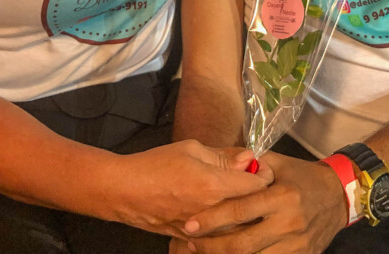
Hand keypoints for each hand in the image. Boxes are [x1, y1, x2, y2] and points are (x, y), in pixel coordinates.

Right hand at [111, 141, 273, 236]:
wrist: (124, 192)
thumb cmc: (156, 164)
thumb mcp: (191, 149)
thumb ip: (223, 156)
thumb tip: (248, 158)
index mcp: (214, 186)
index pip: (258, 185)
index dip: (264, 174)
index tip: (260, 167)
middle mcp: (213, 212)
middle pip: (253, 208)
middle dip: (257, 193)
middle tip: (251, 179)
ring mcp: (203, 230)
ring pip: (239, 226)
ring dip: (244, 211)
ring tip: (236, 195)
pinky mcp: (192, 239)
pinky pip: (220, 235)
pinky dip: (226, 224)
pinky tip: (219, 210)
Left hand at [182, 152, 347, 253]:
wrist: (339, 196)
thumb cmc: (303, 177)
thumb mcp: (280, 163)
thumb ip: (253, 165)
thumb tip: (223, 164)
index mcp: (282, 197)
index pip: (240, 211)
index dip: (212, 219)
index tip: (190, 224)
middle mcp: (289, 223)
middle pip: (243, 244)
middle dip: (212, 246)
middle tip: (190, 242)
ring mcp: (296, 245)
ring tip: (204, 251)